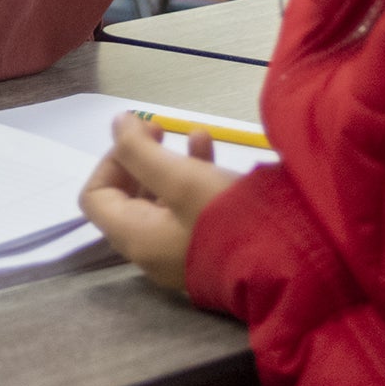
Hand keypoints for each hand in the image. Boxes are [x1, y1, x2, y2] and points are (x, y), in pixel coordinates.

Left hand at [79, 113, 242, 295]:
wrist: (288, 262)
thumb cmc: (226, 218)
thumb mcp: (180, 177)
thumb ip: (140, 149)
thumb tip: (116, 123)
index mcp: (134, 237)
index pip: (96, 195)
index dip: (111, 159)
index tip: (140, 137)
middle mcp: (151, 249)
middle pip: (127, 197)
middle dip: (141, 158)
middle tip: (161, 130)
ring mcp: (180, 251)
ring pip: (161, 199)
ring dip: (170, 162)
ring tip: (193, 134)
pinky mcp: (209, 245)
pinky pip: (188, 208)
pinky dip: (193, 176)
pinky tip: (209, 148)